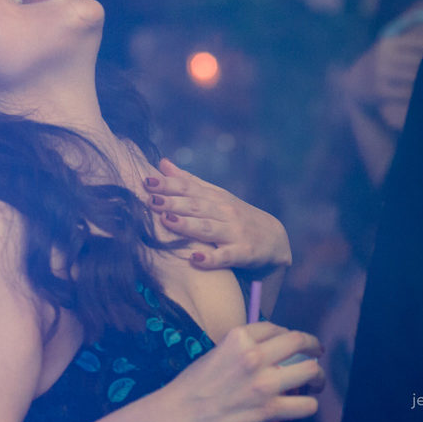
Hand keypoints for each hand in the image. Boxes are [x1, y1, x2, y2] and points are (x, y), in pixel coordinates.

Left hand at [144, 158, 290, 269]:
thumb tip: (162, 163)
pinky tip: (195, 258)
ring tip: (167, 221)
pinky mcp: (243, 253)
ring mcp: (234, 232)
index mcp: (215, 197)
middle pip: (195, 206)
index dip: (168, 184)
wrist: (275, 239)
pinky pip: (226, 256)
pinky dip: (211, 258)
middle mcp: (224, 212)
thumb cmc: (236, 216)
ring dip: (187, 225)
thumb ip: (189, 181)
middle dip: (172, 203)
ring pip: (207, 229)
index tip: (147, 181)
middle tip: (150, 199)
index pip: (189, 188)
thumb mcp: (215, 196)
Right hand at [152, 322, 323, 421]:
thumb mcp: (217, 351)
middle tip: (317, 351)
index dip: (286, 333)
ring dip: (317, 375)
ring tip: (315, 381)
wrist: (181, 414)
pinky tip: (303, 404)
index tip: (292, 341)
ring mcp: (264, 383)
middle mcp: (254, 355)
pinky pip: (306, 405)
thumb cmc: (193, 384)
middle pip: (298, 341)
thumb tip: (266, 349)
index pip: (275, 327)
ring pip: (310, 370)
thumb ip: (242, 347)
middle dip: (313, 345)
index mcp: (239, 337)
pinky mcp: (270, 409)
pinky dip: (309, 404)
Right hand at [339, 26, 422, 131]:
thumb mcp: (390, 47)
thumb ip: (411, 38)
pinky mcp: (379, 90)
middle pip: (421, 61)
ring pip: (415, 77)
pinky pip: (406, 92)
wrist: (352, 85)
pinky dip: (421, 95)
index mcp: (389, 42)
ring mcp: (380, 73)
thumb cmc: (380, 64)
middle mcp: (383, 55)